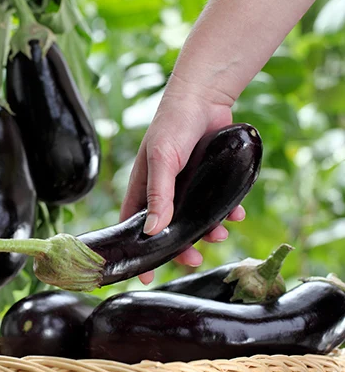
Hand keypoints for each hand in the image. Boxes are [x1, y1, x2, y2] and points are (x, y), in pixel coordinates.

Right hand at [120, 75, 244, 284]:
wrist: (205, 97)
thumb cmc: (172, 123)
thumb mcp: (162, 160)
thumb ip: (159, 195)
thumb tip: (153, 231)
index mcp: (142, 189)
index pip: (134, 226)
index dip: (137, 251)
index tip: (143, 275)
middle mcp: (164, 192)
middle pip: (168, 231)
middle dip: (181, 248)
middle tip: (194, 259)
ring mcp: (187, 187)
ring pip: (195, 220)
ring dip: (208, 231)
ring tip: (221, 232)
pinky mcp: (209, 180)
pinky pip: (218, 204)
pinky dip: (228, 212)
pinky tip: (237, 214)